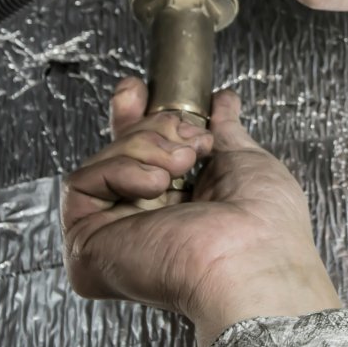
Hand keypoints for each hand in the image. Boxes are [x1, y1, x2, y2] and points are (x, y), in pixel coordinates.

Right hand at [62, 78, 340, 346]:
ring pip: (104, 160)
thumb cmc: (265, 223)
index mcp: (182, 205)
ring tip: (182, 166)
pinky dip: (121, 169)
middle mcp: (146, 221)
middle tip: (187, 137)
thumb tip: (223, 101)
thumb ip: (225, 131)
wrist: (252, 257)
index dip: (138, 117)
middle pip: (120, 151)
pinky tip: (155, 183)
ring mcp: (115, 233)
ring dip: (148, 146)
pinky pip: (82, 182)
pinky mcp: (88, 245)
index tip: (141, 89)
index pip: (144, 154)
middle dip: (149, 125)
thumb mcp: (246, 160)